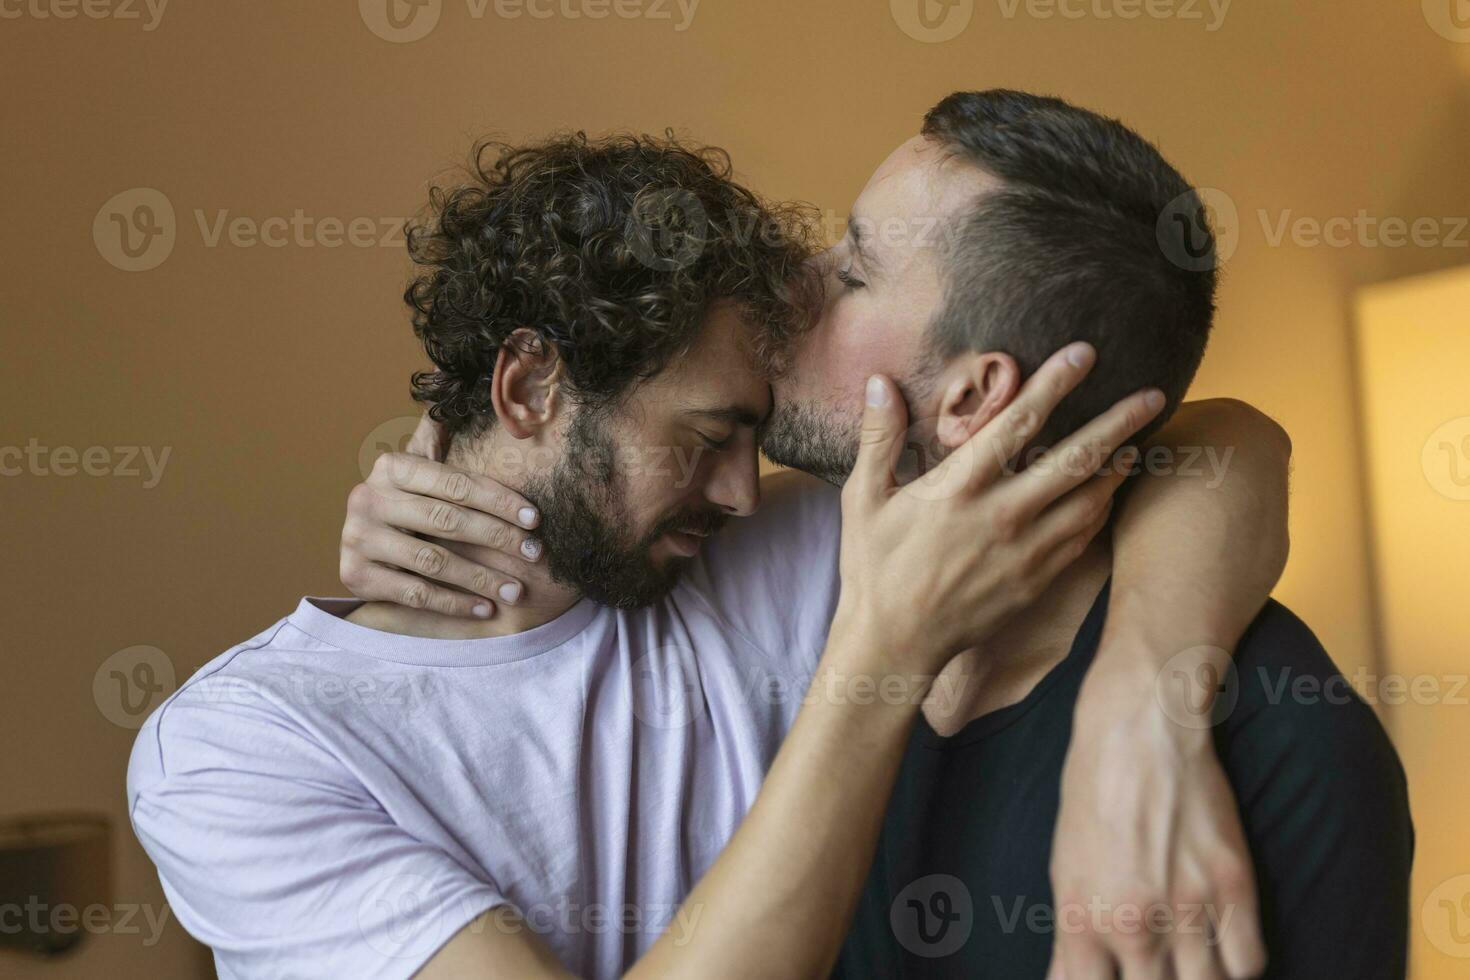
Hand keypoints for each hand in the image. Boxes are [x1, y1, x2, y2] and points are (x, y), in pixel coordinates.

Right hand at [339, 414, 544, 618]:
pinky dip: (454, 603)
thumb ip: (436, 434)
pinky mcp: (355, 575)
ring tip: (516, 588)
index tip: (536, 519)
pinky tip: (485, 608)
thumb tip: (447, 368)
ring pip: (433, 561)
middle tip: (535, 554)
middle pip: (447, 521)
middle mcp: (367, 498)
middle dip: (498, 539)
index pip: (456, 484)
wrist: (362, 545)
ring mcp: (357, 538)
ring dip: (481, 577)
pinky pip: (414, 593)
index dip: (500, 501)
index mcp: (391, 468)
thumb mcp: (421, 468)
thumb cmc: (409, 504)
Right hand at [836, 342, 1163, 673]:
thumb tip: (881, 381)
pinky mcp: (1036, 580)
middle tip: (1152, 396)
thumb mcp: (863, 498)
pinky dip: (1101, 509)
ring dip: (1119, 467)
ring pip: (1091, 500)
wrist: (895, 643)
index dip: (1055, 383)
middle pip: (1076, 459)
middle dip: (1118, 422)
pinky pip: (1082, 537)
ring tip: (1140, 442)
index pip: (1018, 422)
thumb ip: (878, 437)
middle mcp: (1002, 515)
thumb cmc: (874, 567)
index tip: (1085, 353)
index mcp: (960, 487)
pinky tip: (1108, 494)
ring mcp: (1025, 551)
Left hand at [1050, 658, 1265, 979]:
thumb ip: (1070, 938)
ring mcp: (1189, 908)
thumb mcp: (1065, 868)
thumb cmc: (1091, 796)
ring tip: (1190, 963)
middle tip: (1159, 969)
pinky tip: (1223, 949)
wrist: (1138, 732)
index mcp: (1083, 921)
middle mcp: (1136, 925)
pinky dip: (1238, 964)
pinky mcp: (1234, 886)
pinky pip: (1249, 962)